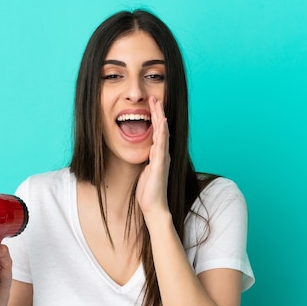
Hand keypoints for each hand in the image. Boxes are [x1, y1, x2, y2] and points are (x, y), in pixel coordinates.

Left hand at [136, 96, 170, 219]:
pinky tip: (162, 122)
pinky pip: (162, 145)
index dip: (155, 118)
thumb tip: (143, 154)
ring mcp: (162, 158)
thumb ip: (146, 161)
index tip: (152, 105)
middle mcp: (163, 154)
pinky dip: (162, 132)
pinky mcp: (160, 164)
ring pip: (162, 133)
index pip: (157, 132)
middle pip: (161, 129)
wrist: (153, 207)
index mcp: (158, 155)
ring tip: (157, 104)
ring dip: (160, 118)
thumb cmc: (148, 191)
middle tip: (154, 98)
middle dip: (158, 113)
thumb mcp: (145, 171)